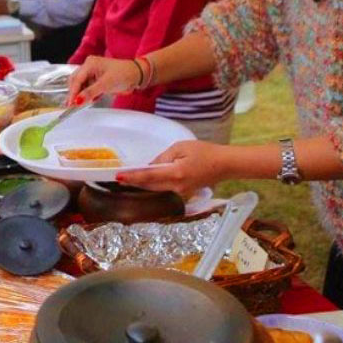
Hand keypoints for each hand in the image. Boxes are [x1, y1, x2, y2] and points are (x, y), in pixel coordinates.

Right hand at [67, 56, 141, 104]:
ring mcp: (92, 73)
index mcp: (90, 63)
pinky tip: (87, 100)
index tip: (71, 103)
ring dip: (80, 94)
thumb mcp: (106, 84)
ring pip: (80, 85)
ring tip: (79, 104)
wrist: (137, 75)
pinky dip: (86, 94)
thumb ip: (90, 92)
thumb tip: (77, 100)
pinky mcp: (96, 80)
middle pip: (76, 81)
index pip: (77, 79)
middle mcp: (89, 66)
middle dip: (74, 93)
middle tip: (72, 105)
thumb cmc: (124, 74)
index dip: (73, 92)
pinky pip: (87, 87)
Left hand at [117, 140, 232, 197]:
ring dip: (142, 186)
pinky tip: (144, 182)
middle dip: (133, 183)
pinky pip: (164, 191)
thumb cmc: (204, 152)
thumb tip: (148, 166)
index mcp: (176, 174)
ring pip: (156, 191)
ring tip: (127, 180)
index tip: (119, 176)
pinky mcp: (184, 194)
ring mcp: (181, 193)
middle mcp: (177, 187)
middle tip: (118, 178)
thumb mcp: (180, 147)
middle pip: (149, 187)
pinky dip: (153, 187)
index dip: (132, 177)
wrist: (224, 164)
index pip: (149, 177)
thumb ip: (162, 158)